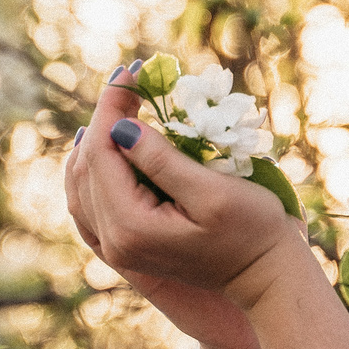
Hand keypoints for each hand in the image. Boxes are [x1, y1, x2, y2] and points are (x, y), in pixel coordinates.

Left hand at [64, 65, 299, 348]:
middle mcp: (114, 240)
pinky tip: (108, 144)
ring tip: (120, 103)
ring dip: (97, 138)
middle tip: (130, 79)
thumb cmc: (253, 231)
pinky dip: (95, 167)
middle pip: (87, 165)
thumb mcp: (212, 192)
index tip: (130, 71)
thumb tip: (119, 126)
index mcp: (131, 226)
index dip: (111, 106)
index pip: (102, 152)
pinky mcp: (127, 246)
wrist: (265, 278)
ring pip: (82, 182)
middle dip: (105, 116)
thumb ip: (162, 160)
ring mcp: (117, 247)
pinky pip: (90, 202)